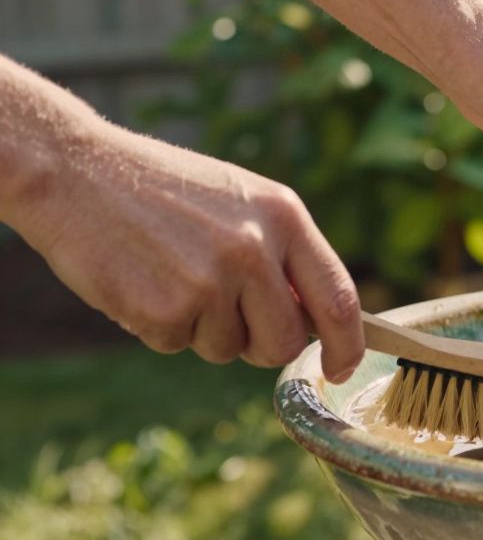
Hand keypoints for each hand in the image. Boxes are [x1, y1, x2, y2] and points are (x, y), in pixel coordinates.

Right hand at [9, 121, 363, 381]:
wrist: (78, 171)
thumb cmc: (166, 188)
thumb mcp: (242, 200)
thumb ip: (284, 253)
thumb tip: (316, 320)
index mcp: (284, 216)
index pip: (338, 297)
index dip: (347, 344)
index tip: (343, 368)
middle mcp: (254, 249)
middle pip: (285, 342)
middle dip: (262, 345)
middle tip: (229, 316)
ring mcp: (210, 281)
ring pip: (229, 349)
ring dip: (203, 329)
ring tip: (173, 275)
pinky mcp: (164, 310)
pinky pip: (179, 345)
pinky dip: (161, 326)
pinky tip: (144, 281)